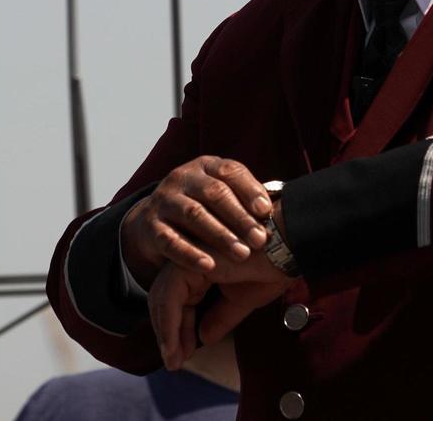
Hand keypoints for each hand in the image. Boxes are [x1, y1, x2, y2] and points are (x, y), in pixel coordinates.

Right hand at [120, 156, 272, 287]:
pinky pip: (170, 240)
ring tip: (242, 254)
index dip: (249, 189)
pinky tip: (209, 265)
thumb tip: (282, 207)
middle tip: (261, 239)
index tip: (267, 210)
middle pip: (214, 193)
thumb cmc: (201, 209)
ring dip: (220, 235)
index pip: (229, 171)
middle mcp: (182, 178)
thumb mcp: (219, 196)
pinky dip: (190, 253)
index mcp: (204, 167)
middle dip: (240, 217)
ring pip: (193, 214)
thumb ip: (244, 198)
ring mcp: (164, 200)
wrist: (152, 223)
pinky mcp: (151, 226)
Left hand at [149, 259, 288, 369]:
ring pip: (162, 299)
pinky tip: (174, 346)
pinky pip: (169, 296)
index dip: (178, 330)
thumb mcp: (242, 300)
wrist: (287, 245)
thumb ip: (221, 317)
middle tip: (174, 362)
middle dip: (168, 334)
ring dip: (166, 333)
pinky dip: (169, 323)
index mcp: (201, 268)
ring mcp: (188, 258)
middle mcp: (190, 261)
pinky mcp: (190, 261)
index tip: (182, 356)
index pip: (178, 301)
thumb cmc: (270, 267)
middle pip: (164, 300)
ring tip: (173, 360)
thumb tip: (205, 338)